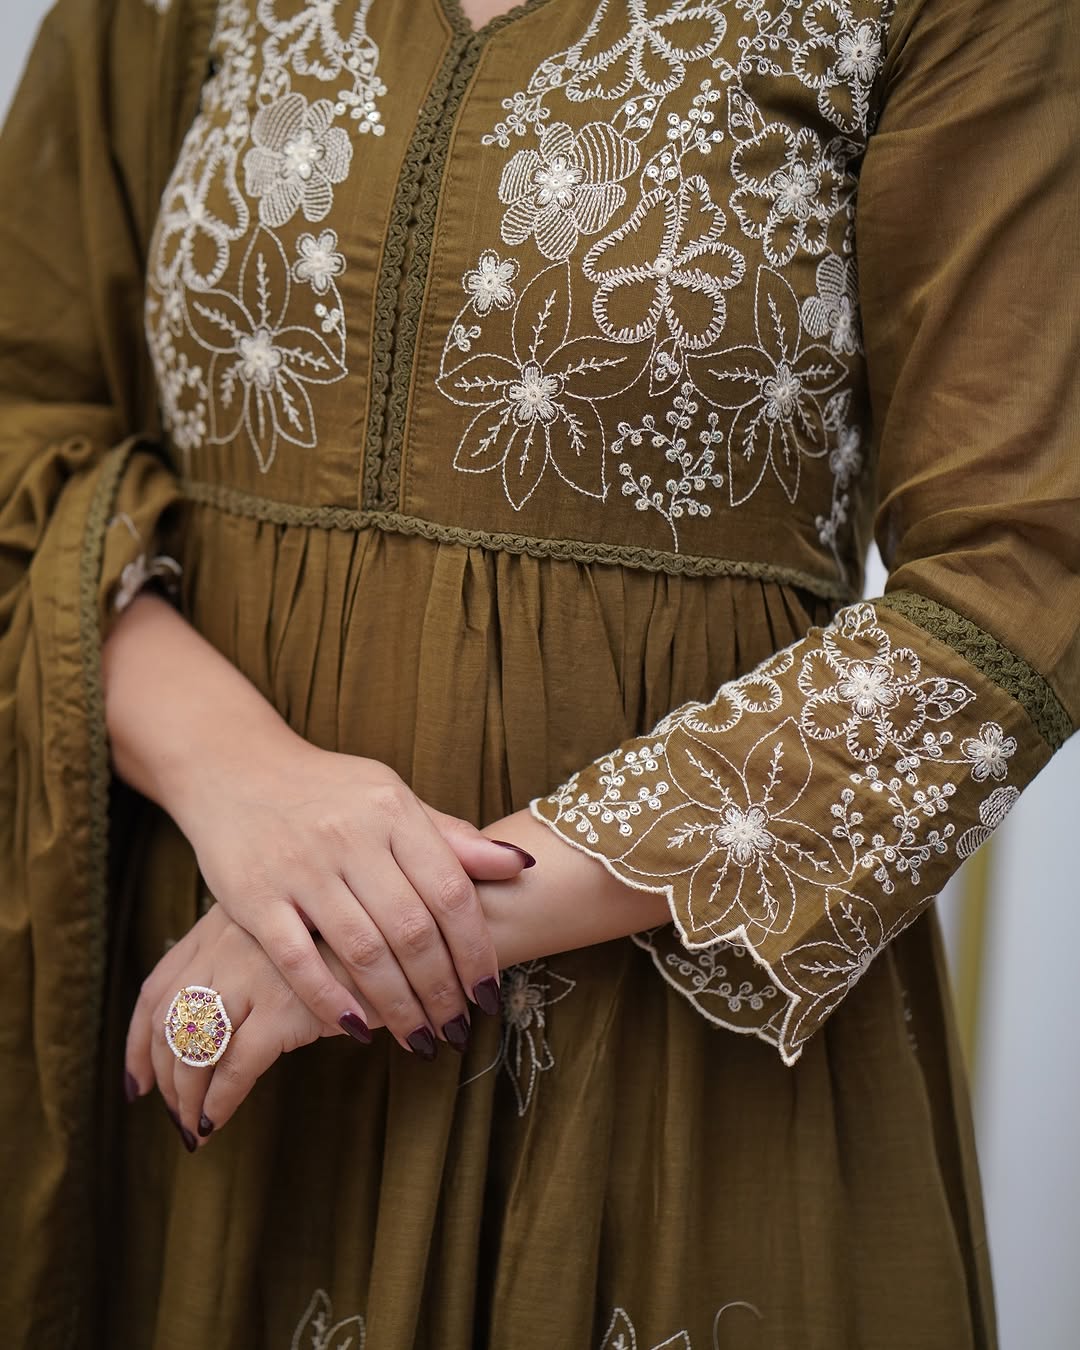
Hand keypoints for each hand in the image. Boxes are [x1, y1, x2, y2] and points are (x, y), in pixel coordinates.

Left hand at [124, 903, 379, 1149]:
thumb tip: (212, 1025)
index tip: (137, 1080)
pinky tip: (216, 1123)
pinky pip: (233, 1068)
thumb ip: (251, 961)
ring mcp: (253, 974)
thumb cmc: (358, 938)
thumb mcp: (291, 935)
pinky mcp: (284, 1008)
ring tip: (194, 1128)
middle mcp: (227, 944)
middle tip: (170, 1113)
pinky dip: (218, 1102)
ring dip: (184, 1097)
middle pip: (167, 1020)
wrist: (408, 933)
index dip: (138, 1038)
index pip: (158, 985)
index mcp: (223, 924)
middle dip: (160, 1075)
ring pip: (193, 1048)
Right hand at [171, 731, 531, 1056]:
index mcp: (392, 811)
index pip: (450, 891)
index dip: (475, 950)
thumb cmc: (328, 790)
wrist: (235, 767)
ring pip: (362, 952)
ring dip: (398, 1006)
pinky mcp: (253, 897)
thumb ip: (450, 837)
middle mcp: (349, 837)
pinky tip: (358, 1029)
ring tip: (420, 1039)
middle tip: (456, 1028)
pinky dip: (332, 1001)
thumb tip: (522, 865)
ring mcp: (299, 867)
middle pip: (412, 930)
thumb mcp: (391, 798)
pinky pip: (298, 961)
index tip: (489, 992)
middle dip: (441, 990)